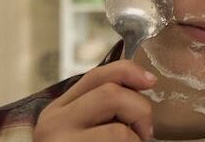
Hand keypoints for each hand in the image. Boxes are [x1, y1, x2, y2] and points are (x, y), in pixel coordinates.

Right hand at [35, 60, 157, 140]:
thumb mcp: (84, 128)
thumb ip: (102, 108)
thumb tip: (142, 84)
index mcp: (58, 110)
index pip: (96, 75)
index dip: (129, 70)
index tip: (151, 80)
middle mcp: (53, 123)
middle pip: (110, 93)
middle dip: (140, 109)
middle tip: (145, 132)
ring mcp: (60, 140)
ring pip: (118, 125)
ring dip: (136, 137)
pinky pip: (118, 140)